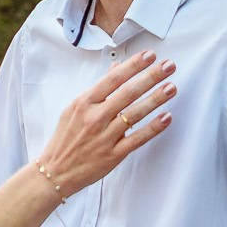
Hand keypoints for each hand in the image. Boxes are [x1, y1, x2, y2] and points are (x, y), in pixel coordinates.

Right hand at [36, 52, 174, 192]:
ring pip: (135, 114)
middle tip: (168, 66)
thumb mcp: (75, 109)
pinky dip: (153, 128)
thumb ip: (98, 89)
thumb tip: (116, 68)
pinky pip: (137, 138)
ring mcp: (105, 136)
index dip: (133, 65)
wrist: (55, 171)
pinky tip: (166, 117)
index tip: (149, 55)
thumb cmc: (65, 139)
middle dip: (151, 77)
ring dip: (156, 99)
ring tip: (171, 87)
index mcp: (84, 103)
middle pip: (128, 93)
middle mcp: (95, 117)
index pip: (113, 79)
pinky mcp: (113, 154)